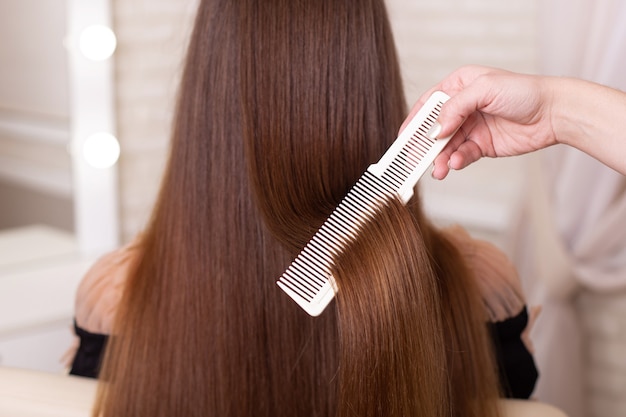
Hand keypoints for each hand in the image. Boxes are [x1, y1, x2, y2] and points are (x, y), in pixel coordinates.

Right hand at [403, 66, 558, 178]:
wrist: (554, 113)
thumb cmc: (523, 92)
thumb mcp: (485, 89)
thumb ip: (456, 107)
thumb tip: (435, 129)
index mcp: (458, 86)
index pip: (428, 105)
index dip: (414, 122)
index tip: (402, 139)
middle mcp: (462, 107)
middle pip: (434, 129)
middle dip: (424, 146)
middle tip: (414, 161)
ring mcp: (471, 128)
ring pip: (446, 146)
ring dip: (439, 158)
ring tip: (438, 170)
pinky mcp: (481, 146)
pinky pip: (462, 155)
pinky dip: (456, 161)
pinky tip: (456, 164)